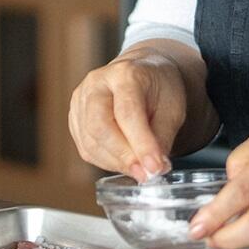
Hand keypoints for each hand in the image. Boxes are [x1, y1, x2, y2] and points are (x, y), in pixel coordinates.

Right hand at [67, 47, 190, 180]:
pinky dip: (106, 161)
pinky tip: (125, 162)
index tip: (155, 168)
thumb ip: (162, 137)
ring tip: (140, 169)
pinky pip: (86, 147)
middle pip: (99, 126)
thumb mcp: (173, 108)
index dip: (141, 143)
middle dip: (124, 156)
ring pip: (90, 141)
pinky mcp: (75, 117)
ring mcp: (81, 99)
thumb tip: (154, 168)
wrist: (142, 74)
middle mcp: (96, 83)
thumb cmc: (159, 89)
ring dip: (116, 162)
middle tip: (145, 174)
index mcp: (125, 73)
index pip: (127, 112)